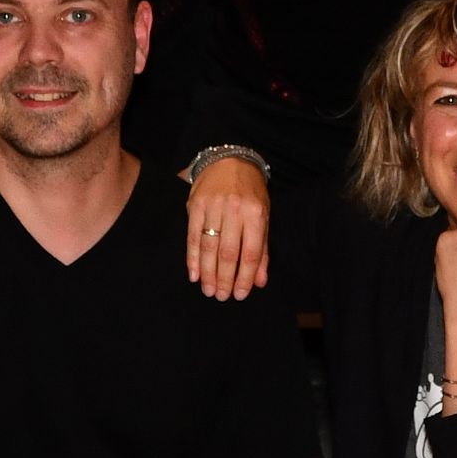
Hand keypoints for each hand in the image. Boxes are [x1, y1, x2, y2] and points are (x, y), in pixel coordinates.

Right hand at [185, 154, 272, 300]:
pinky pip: (193, 236)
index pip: (250, 252)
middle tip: (221, 297)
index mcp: (255, 214)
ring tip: (208, 290)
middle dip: (224, 279)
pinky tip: (194, 274)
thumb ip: (262, 249)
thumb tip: (259, 281)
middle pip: (228, 252)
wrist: (230, 160)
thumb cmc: (251, 192)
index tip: (240, 294)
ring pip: (209, 246)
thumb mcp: (264, 216)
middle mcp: (234, 210)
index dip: (244, 277)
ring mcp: (213, 206)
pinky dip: (193, 258)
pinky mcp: (195, 205)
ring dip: (207, 272)